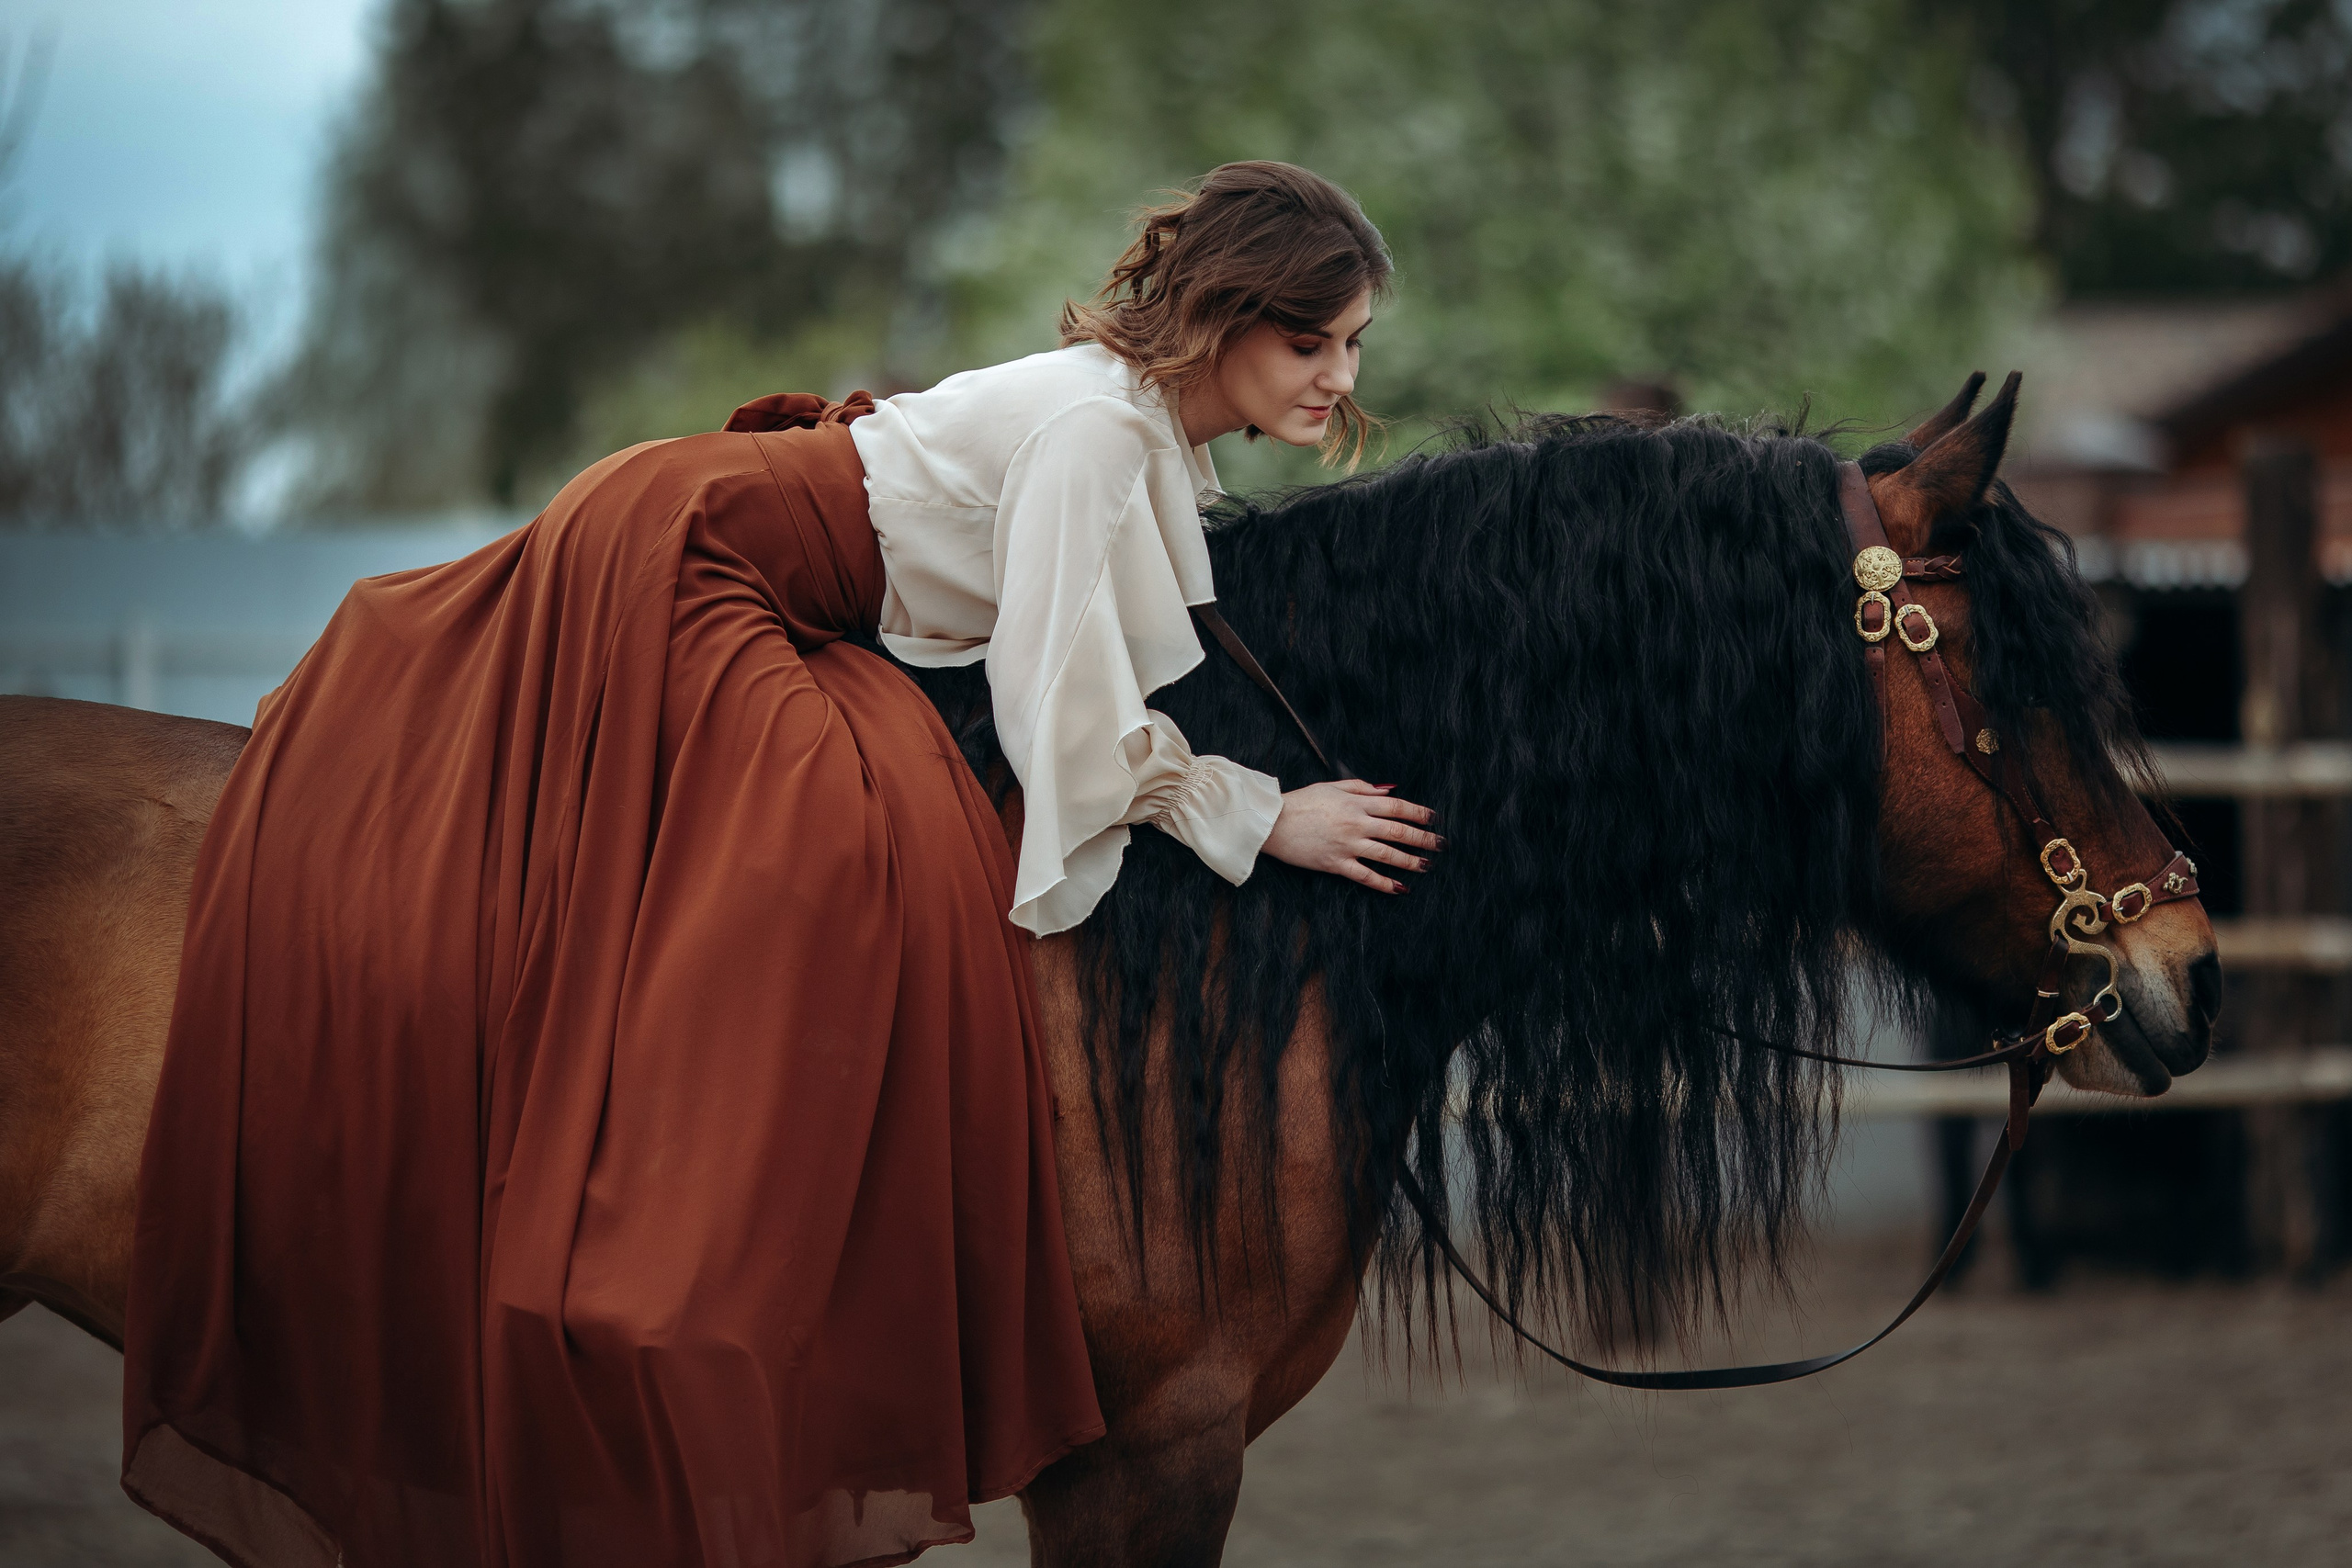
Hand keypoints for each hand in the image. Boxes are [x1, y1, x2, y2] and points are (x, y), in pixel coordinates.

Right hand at [1262, 780, 1442, 893]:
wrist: (1272, 823)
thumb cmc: (1300, 802)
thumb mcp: (1331, 786)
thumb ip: (1361, 787)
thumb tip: (1388, 790)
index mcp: (1355, 802)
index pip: (1396, 806)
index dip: (1418, 812)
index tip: (1433, 818)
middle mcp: (1356, 823)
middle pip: (1398, 830)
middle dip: (1423, 838)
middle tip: (1441, 844)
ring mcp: (1347, 844)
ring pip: (1387, 854)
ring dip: (1411, 861)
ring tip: (1427, 866)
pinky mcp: (1336, 864)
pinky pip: (1366, 875)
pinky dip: (1384, 883)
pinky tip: (1400, 888)